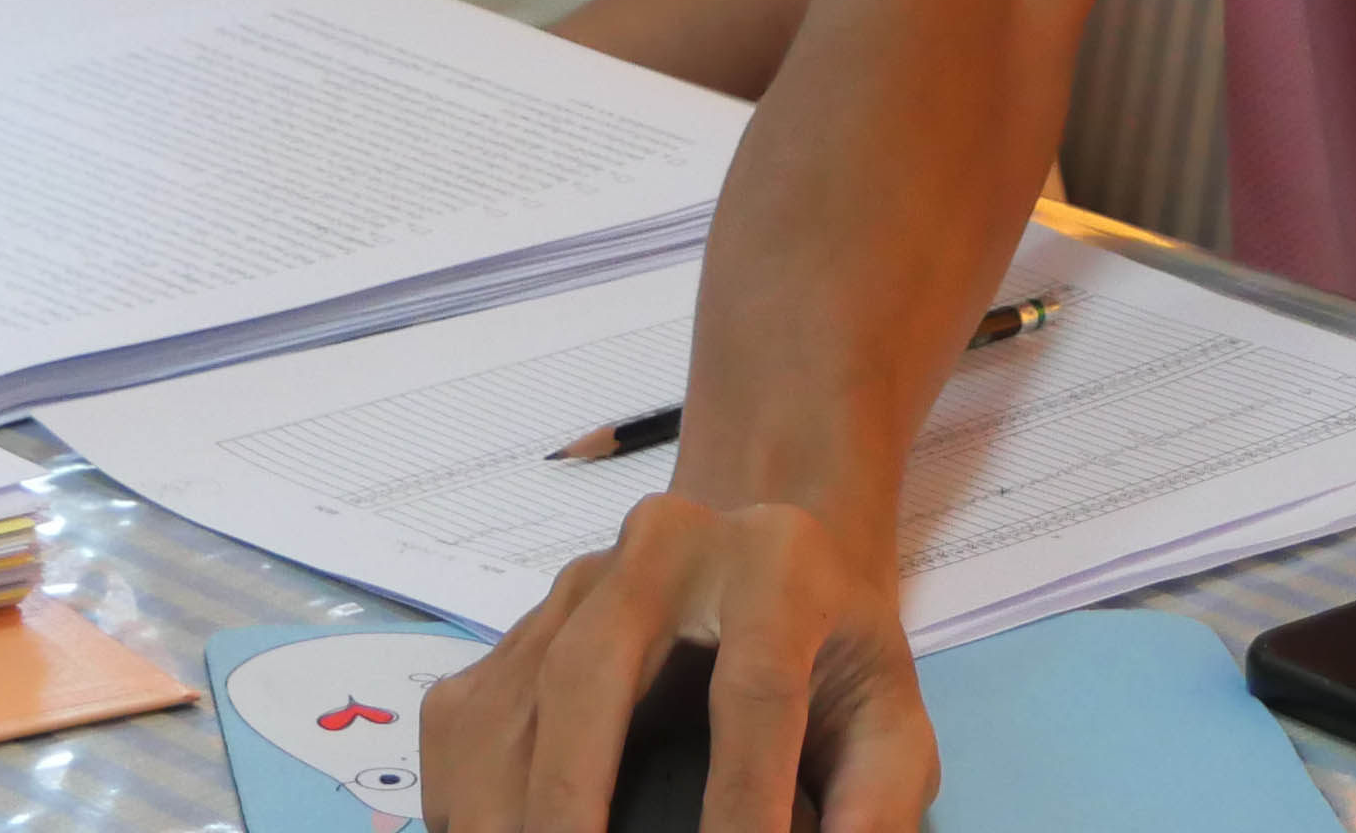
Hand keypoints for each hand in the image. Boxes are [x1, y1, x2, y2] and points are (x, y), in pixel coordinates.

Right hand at [424, 494, 932, 831]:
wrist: (768, 551)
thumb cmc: (833, 652)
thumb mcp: (891, 717)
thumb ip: (880, 800)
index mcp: (774, 565)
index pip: (753, 692)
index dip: (743, 804)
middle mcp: (660, 549)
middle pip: (588, 677)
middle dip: (570, 803)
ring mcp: (574, 580)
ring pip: (508, 700)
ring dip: (502, 814)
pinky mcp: (520, 619)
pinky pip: (464, 720)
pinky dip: (465, 803)